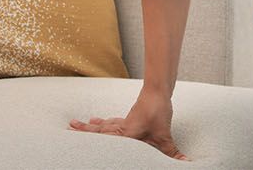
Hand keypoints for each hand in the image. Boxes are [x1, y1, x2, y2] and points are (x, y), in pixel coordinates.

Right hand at [68, 88, 190, 161]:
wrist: (157, 91)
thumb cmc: (158, 111)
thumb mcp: (164, 135)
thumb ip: (171, 151)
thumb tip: (183, 161)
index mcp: (125, 134)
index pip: (105, 139)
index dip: (90, 136)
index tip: (75, 133)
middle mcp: (121, 129)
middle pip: (99, 133)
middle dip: (84, 132)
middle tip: (69, 128)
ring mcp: (124, 122)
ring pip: (104, 127)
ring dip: (91, 128)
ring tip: (76, 125)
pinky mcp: (129, 118)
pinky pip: (112, 123)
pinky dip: (103, 124)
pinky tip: (98, 122)